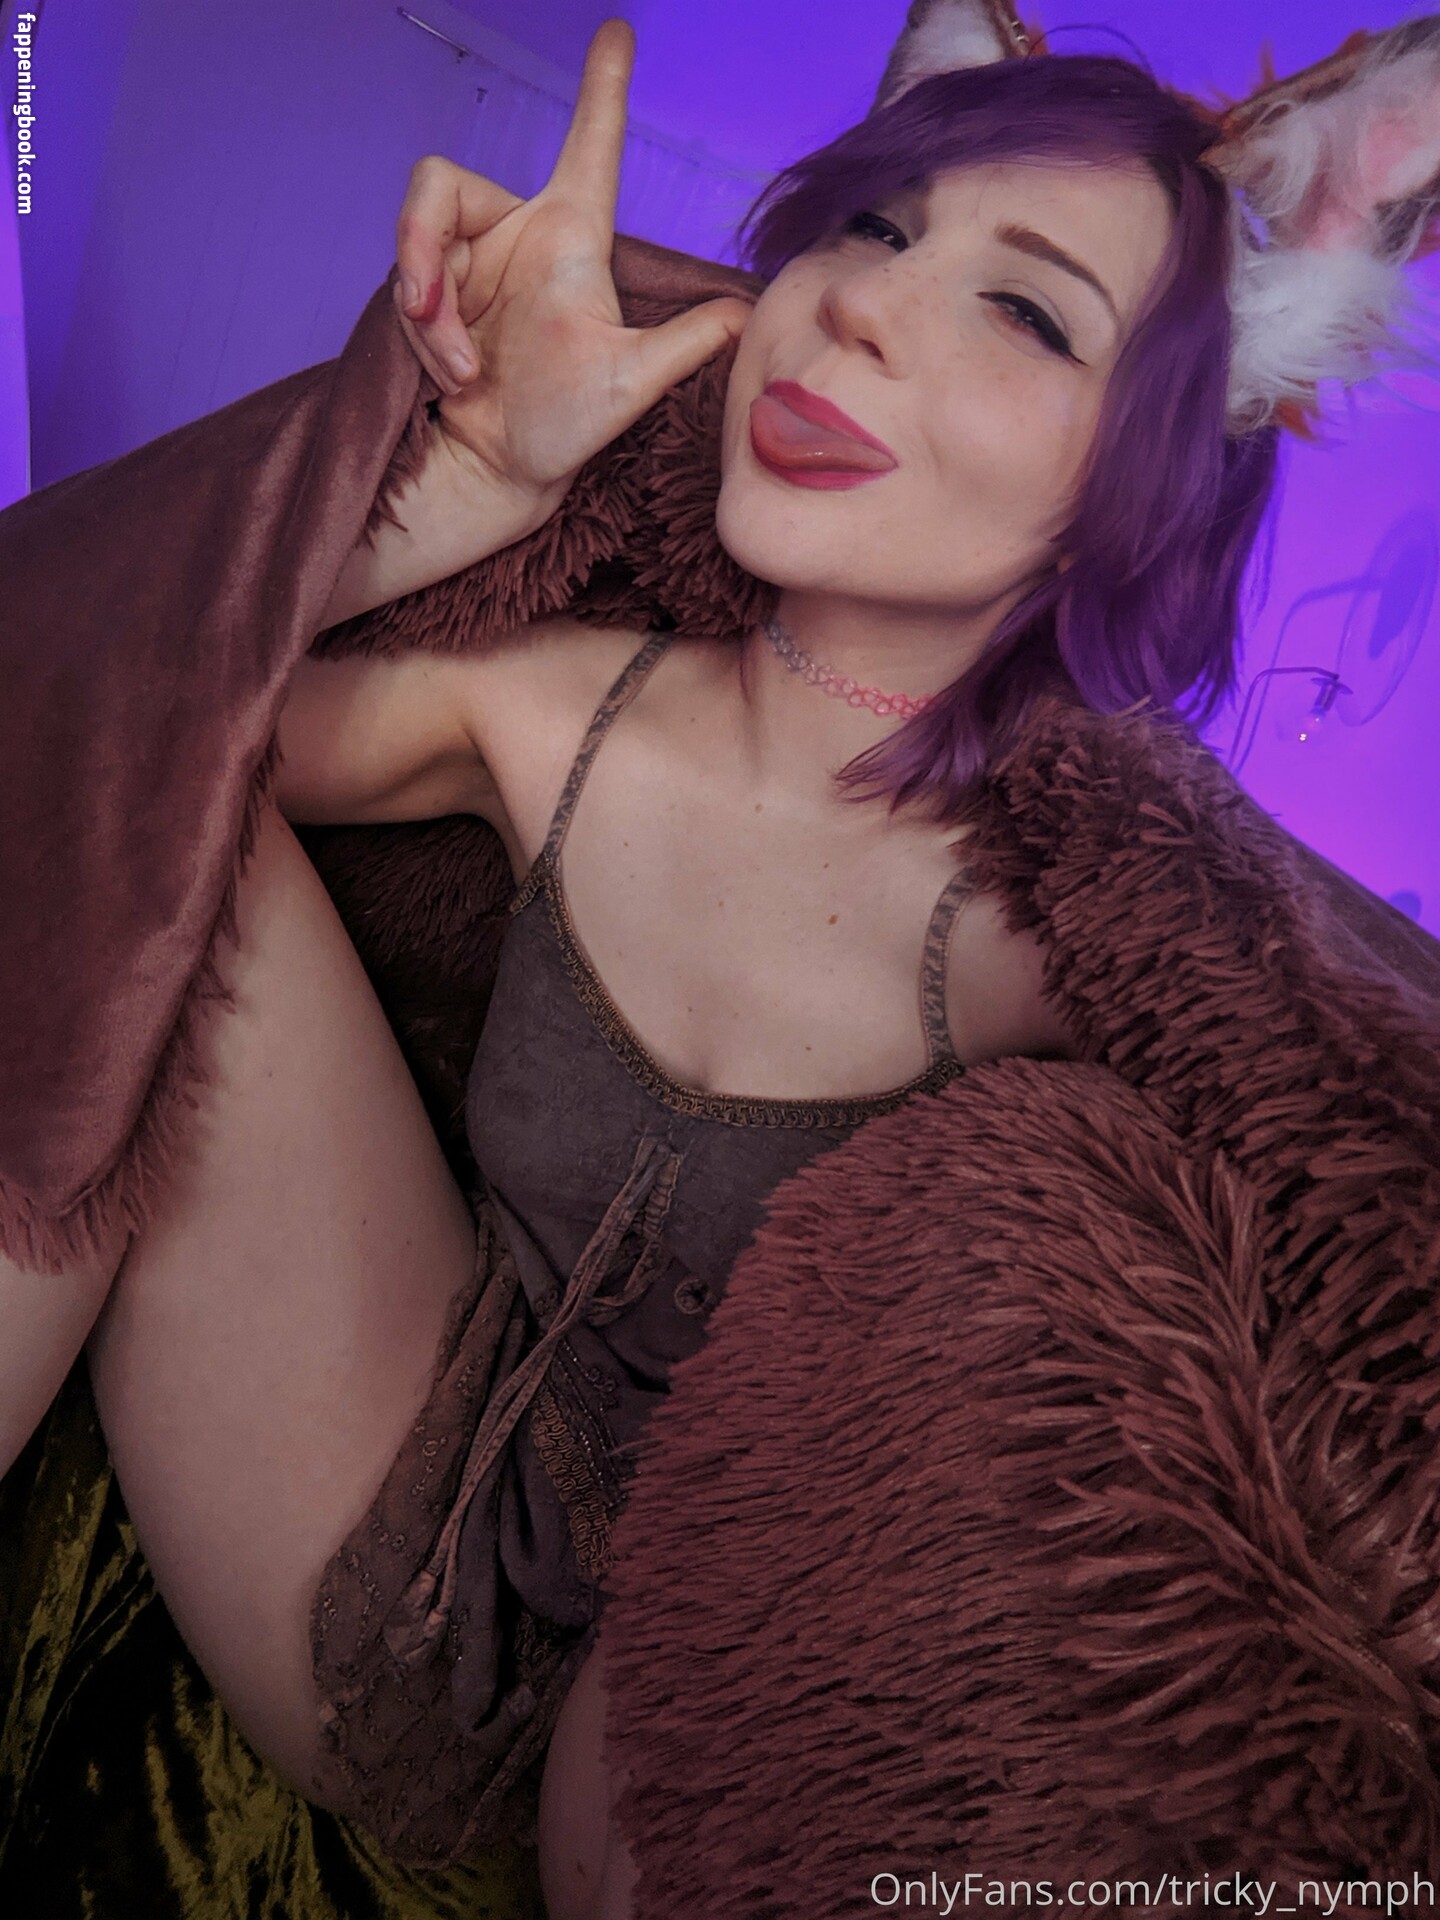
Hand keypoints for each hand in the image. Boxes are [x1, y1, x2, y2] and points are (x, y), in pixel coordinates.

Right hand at [391, 17, 752, 517]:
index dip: (601, 88)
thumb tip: (749, 316)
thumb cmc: (568, 427)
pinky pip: (402, 279)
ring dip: (424, 303)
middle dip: (420, 247)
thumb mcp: (631, 386)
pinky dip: (421, 328)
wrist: (503, 469)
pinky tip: (451, 372)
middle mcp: (517, 234)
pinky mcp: (429, 292)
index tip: (618, 28)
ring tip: (459, 368)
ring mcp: (468, 263)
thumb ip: (684, 345)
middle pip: (442, 181)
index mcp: (572, 236)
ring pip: (415, 233)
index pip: (589, 145)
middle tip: (429, 310)